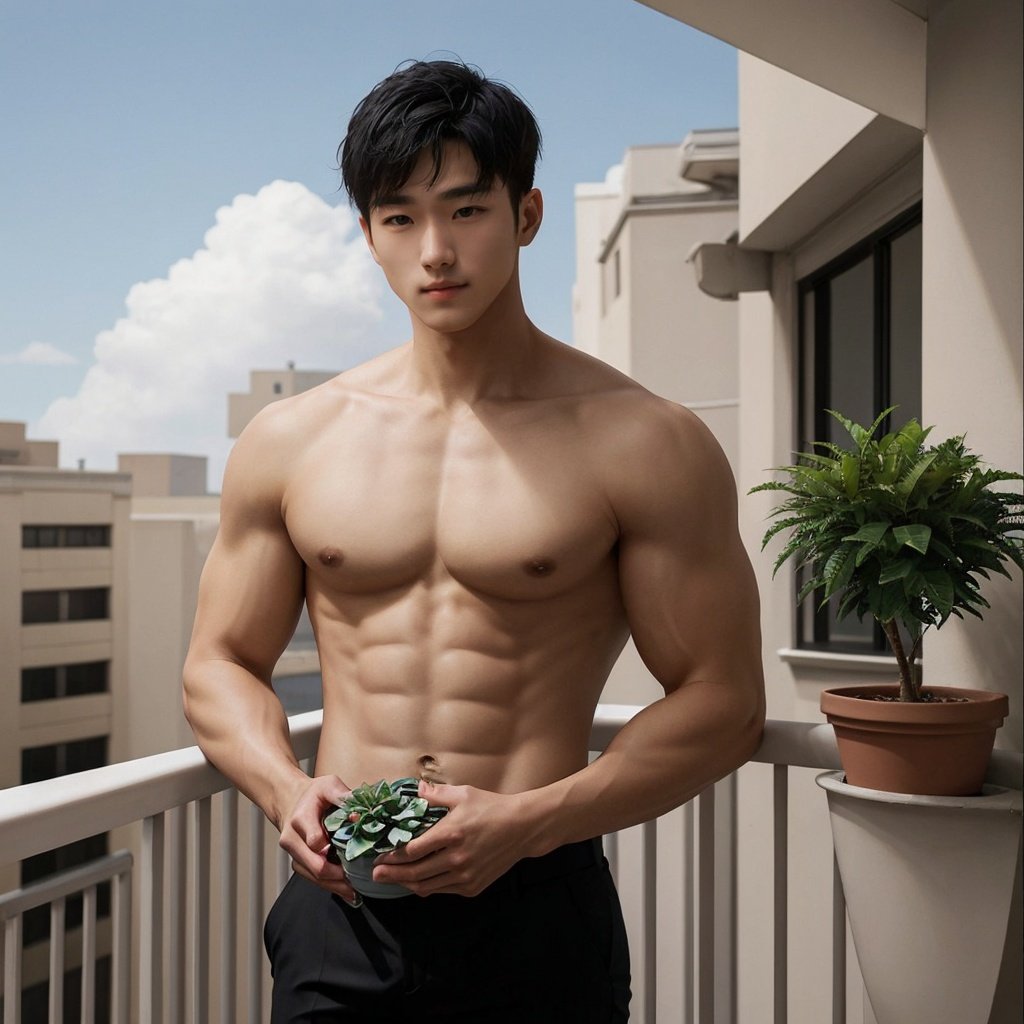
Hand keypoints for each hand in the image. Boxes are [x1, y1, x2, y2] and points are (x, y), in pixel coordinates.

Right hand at [277, 774, 360, 904]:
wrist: (290, 801)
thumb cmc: (313, 794)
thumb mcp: (329, 785)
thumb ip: (343, 796)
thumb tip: (360, 814)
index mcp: (301, 819)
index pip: (315, 841)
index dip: (334, 849)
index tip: (354, 851)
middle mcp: (292, 839)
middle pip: (315, 866)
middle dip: (337, 876)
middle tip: (359, 881)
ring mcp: (294, 853)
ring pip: (313, 876)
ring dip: (334, 886)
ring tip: (355, 891)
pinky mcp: (297, 862)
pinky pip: (311, 878)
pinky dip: (329, 885)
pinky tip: (345, 890)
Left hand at [372, 781, 530, 896]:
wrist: (522, 828)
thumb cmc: (492, 807)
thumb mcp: (464, 794)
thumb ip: (436, 794)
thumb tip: (415, 790)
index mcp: (450, 834)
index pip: (412, 851)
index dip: (393, 855)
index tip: (379, 855)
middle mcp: (456, 859)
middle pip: (415, 873)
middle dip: (392, 874)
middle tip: (375, 874)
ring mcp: (465, 876)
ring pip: (427, 886)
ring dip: (407, 883)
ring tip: (394, 879)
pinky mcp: (472, 887)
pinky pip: (443, 890)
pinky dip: (428, 887)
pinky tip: (419, 881)